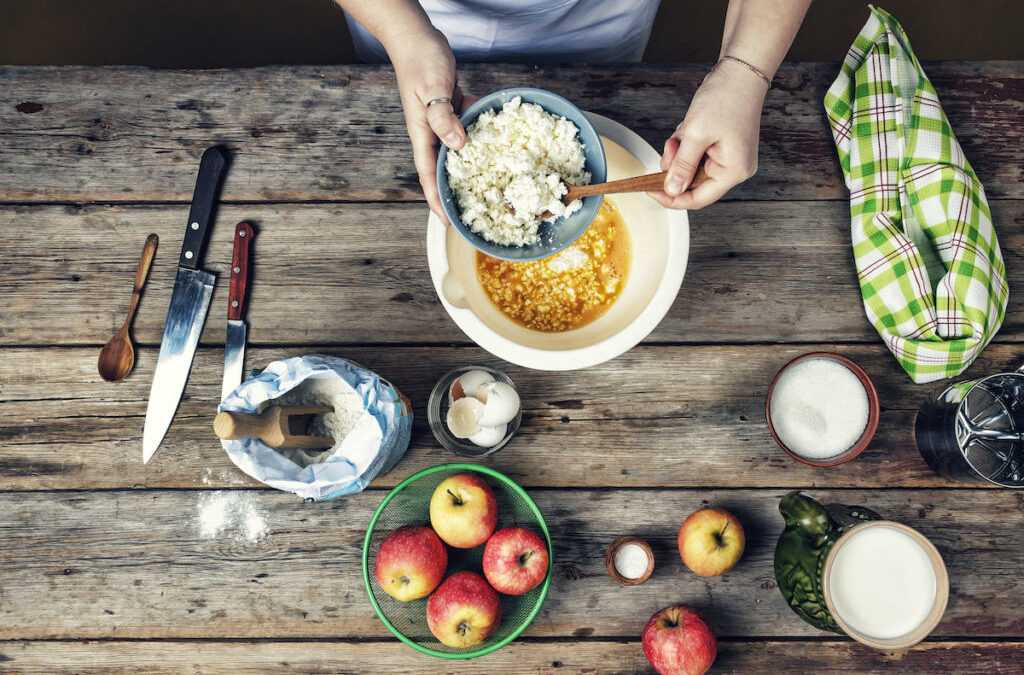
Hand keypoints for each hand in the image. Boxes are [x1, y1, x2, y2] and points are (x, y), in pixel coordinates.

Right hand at [389, 28, 476, 224]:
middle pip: (444, 169)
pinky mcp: (452, 108)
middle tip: (473, 212)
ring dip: (473, 165)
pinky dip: (481, 134)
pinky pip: (468, 128)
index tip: (446, 223)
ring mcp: (442, 121)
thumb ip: (443, 116)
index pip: (428, 176)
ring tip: (492, 184)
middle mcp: (431, 132)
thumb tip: (458, 145)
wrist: (417, 36)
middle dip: (455, 191)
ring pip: (458, 151)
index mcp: (422, 133)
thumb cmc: (420, 60)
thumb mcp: (432, 88)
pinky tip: (497, 138)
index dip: (436, 200)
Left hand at [651, 59, 766, 210]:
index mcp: (733, 171)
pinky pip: (697, 154)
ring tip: (684, 130)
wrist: (741, 70)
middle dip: (676, 165)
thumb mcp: (696, 134)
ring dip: (680, 151)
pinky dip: (687, 143)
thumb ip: (682, 166)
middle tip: (671, 145)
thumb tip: (672, 190)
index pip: (698, 199)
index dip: (672, 198)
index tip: (650, 191)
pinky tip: (689, 127)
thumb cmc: (725, 98)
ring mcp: (731, 158)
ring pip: (692, 167)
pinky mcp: (724, 148)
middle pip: (693, 182)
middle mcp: (736, 168)